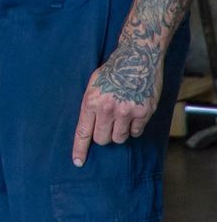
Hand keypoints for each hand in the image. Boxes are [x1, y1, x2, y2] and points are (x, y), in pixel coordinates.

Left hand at [71, 43, 162, 165]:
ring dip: (119, 132)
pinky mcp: (143, 112)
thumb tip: (88, 128)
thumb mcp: (92, 85)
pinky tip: (133, 114)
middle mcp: (108, 109)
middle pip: (103, 139)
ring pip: (120, 138)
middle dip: (104, 137)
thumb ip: (90, 106)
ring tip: (121, 117)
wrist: (137, 58)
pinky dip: (134, 128)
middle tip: (108, 125)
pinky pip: (136, 132)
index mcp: (91, 102)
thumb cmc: (112, 71)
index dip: (80, 149)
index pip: (83, 132)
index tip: (78, 162)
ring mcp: (127, 112)